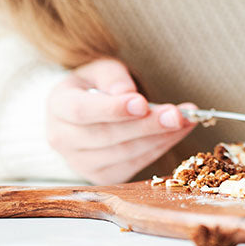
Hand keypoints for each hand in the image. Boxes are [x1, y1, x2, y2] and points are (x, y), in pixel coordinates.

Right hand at [46, 57, 196, 183]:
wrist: (83, 112)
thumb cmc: (93, 85)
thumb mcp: (99, 69)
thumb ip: (112, 76)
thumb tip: (127, 93)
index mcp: (58, 106)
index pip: (83, 111)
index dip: (113, 109)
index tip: (142, 103)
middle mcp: (63, 139)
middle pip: (108, 136)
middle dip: (146, 126)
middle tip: (177, 115)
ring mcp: (81, 163)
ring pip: (124, 154)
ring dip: (159, 138)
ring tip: (186, 120)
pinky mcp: (103, 176)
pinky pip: (134, 165)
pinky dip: (160, 147)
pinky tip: (179, 132)